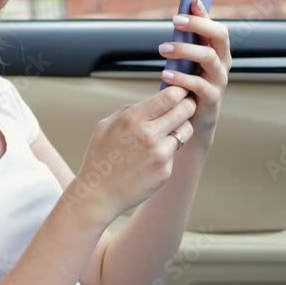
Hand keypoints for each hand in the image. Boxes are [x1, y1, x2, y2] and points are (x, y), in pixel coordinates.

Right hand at [69, 86, 196, 221]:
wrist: (98, 193)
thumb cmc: (100, 156)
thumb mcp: (107, 125)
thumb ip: (131, 110)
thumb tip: (154, 100)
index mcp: (132, 118)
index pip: (170, 96)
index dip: (179, 91)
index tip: (179, 92)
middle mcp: (149, 134)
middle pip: (186, 109)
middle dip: (187, 105)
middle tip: (184, 106)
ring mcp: (159, 154)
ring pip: (186, 130)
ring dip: (180, 128)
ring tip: (167, 131)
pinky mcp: (165, 170)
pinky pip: (174, 152)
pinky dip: (167, 151)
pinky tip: (151, 158)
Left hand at [158, 0, 231, 138]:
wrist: (193, 122)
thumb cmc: (188, 87)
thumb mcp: (188, 62)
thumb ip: (188, 41)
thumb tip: (181, 14)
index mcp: (219, 52)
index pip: (218, 27)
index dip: (206, 14)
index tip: (191, 1)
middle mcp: (223, 64)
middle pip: (219, 37)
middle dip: (199, 25)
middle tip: (174, 21)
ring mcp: (219, 81)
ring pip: (208, 57)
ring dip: (185, 49)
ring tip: (163, 48)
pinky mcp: (211, 99)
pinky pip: (198, 85)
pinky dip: (181, 78)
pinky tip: (165, 75)